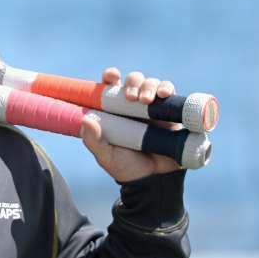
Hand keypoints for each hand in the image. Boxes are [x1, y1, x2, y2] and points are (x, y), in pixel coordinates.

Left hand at [81, 68, 182, 182]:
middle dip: (133, 81)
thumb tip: (86, 119)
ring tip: (146, 99)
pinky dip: (168, 89)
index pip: (111, 87)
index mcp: (116, 111)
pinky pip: (172, 95)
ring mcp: (154, 108)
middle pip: (134, 80)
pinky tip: (164, 94)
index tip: (111, 76)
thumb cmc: (125, 167)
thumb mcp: (106, 156)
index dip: (111, 76)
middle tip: (131, 96)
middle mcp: (135, 106)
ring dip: (150, 85)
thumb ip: (94, 141)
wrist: (153, 181)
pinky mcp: (172, 114)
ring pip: (153, 84)